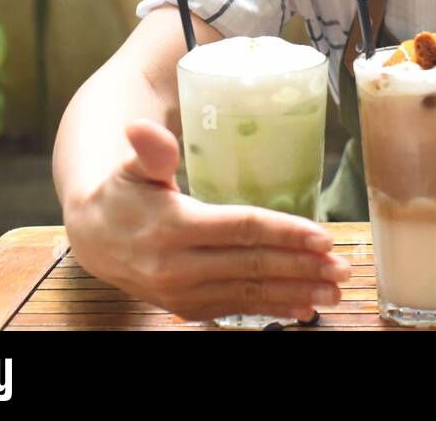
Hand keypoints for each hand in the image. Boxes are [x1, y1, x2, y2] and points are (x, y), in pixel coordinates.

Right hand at [63, 119, 349, 321]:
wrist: (93, 241)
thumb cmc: (122, 194)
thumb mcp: (132, 167)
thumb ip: (150, 151)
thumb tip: (143, 126)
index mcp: (173, 226)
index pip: (240, 229)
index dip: (284, 232)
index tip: (322, 236)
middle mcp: (179, 265)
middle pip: (253, 264)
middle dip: (302, 267)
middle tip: (341, 266)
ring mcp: (184, 292)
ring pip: (251, 292)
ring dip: (296, 292)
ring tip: (334, 290)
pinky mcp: (189, 307)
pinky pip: (239, 309)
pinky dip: (274, 309)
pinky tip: (305, 307)